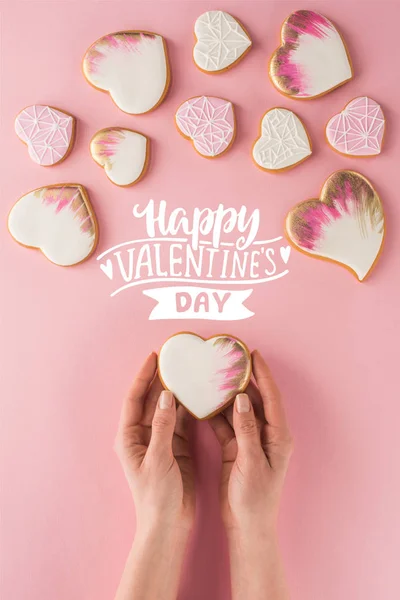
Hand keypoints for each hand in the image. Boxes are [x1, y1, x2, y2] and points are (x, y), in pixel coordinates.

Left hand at [114, 352, 194, 533]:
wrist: (169, 523)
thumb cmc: (156, 495)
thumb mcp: (158, 459)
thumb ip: (163, 426)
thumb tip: (167, 396)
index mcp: (130, 437)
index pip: (134, 399)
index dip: (143, 377)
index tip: (154, 357)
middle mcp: (143, 434)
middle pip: (151, 400)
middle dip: (161, 380)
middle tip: (175, 359)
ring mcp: (160, 439)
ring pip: (168, 408)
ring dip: (177, 392)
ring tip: (189, 372)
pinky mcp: (176, 446)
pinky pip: (182, 421)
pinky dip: (190, 408)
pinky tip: (199, 395)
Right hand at [209, 349, 292, 533]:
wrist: (246, 526)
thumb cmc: (254, 499)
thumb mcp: (250, 463)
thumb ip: (246, 430)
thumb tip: (241, 399)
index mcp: (277, 436)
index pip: (271, 398)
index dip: (263, 375)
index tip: (253, 354)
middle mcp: (266, 434)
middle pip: (254, 400)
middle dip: (242, 379)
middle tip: (229, 360)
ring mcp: (250, 441)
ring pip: (238, 410)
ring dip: (227, 394)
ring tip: (214, 375)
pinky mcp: (236, 448)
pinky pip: (226, 425)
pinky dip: (216, 414)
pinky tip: (205, 402)